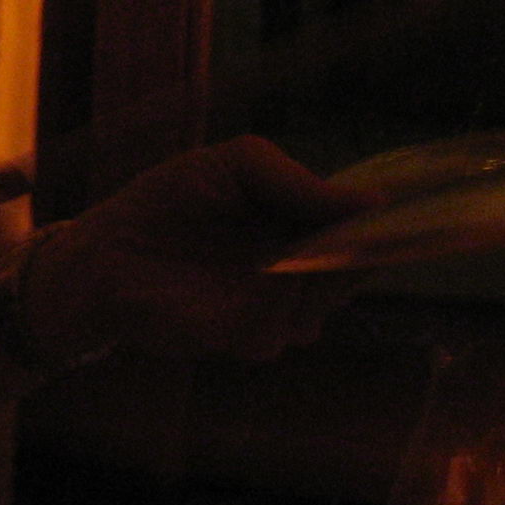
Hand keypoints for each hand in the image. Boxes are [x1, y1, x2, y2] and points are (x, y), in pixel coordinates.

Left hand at [27, 137, 361, 363]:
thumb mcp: (233, 165)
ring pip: (320, 305)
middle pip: (356, 274)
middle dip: (355, 252)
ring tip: (273, 249)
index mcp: (302, 231)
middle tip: (342, 228)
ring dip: (306, 276)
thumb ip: (296, 178)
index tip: (404, 212)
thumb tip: (375, 199)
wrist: (100, 251)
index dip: (389, 225)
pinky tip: (255, 276)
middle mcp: (297, 279)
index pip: (367, 234)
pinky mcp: (239, 339)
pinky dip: (270, 301)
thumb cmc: (165, 203)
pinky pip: (276, 328)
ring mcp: (271, 314)